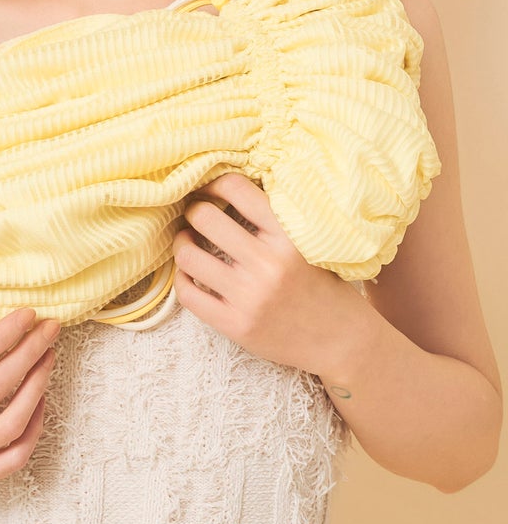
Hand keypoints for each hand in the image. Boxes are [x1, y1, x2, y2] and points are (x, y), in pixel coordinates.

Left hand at [173, 173, 364, 374]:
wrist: (340, 341)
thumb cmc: (321, 282)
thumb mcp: (307, 240)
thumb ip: (274, 216)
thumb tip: (228, 183)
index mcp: (287, 236)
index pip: (236, 188)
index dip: (213, 183)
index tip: (208, 188)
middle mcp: (267, 264)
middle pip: (204, 217)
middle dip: (194, 211)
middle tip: (196, 214)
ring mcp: (249, 297)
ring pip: (189, 255)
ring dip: (182, 243)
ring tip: (187, 240)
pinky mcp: (236, 325)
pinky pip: (188, 294)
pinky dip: (182, 278)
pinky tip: (191, 272)